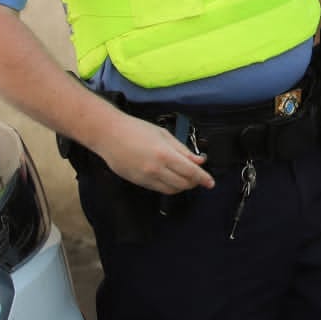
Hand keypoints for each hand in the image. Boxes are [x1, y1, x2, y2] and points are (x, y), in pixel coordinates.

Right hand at [95, 112, 214, 194]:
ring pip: (171, 190)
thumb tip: (199, 160)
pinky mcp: (138, 182)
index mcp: (165, 154)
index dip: (203, 178)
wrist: (109, 135)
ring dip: (182, 186)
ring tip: (186, 177)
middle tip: (198, 176)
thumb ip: (182, 150)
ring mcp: (146, 178)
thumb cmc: (136, 129)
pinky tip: (171, 178)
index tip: (211, 183)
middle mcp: (156, 169)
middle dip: (194, 182)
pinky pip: (159, 189)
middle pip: (183, 184)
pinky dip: (169, 186)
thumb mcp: (164, 135)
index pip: (190, 172)